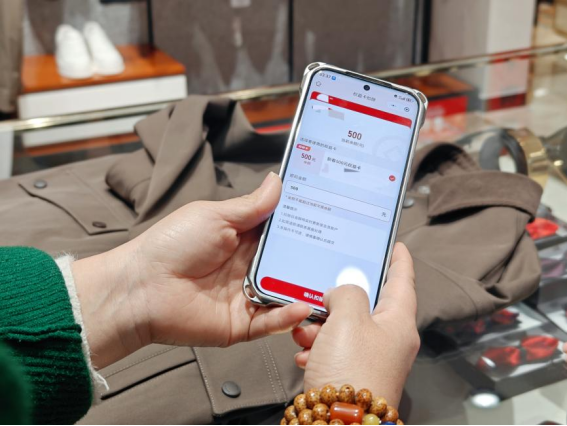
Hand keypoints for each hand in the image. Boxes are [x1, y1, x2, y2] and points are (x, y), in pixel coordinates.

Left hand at [73, 173, 311, 368]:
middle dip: (313, 257)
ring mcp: (247, 296)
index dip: (304, 225)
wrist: (141, 287)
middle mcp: (249, 266)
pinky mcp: (242, 323)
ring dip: (306, 289)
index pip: (282, 232)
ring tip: (332, 282)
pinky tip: (303, 305)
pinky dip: (288, 315)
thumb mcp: (215, 216)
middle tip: (344, 251)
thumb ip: (251, 206)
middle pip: (289, 263)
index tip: (331, 216)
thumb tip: (277, 181)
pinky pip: (271, 321)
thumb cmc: (171, 245)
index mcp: (242, 238)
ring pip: (286, 293)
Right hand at [292, 244, 419, 406]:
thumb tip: (339, 294)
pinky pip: (334, 350)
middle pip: (367, 305)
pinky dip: (318, 347)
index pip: (403, 280)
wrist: (339, 423)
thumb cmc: (352, 372)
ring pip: (345, 328)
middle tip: (324, 291)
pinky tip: (305, 353)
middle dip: (339, 299)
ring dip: (322, 326)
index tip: (396, 245)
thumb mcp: (349, 317)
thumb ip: (347, 292)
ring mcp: (371, 358)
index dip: (398, 259)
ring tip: (306, 332)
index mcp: (398, 322)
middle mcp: (389, 340)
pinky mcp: (353, 374)